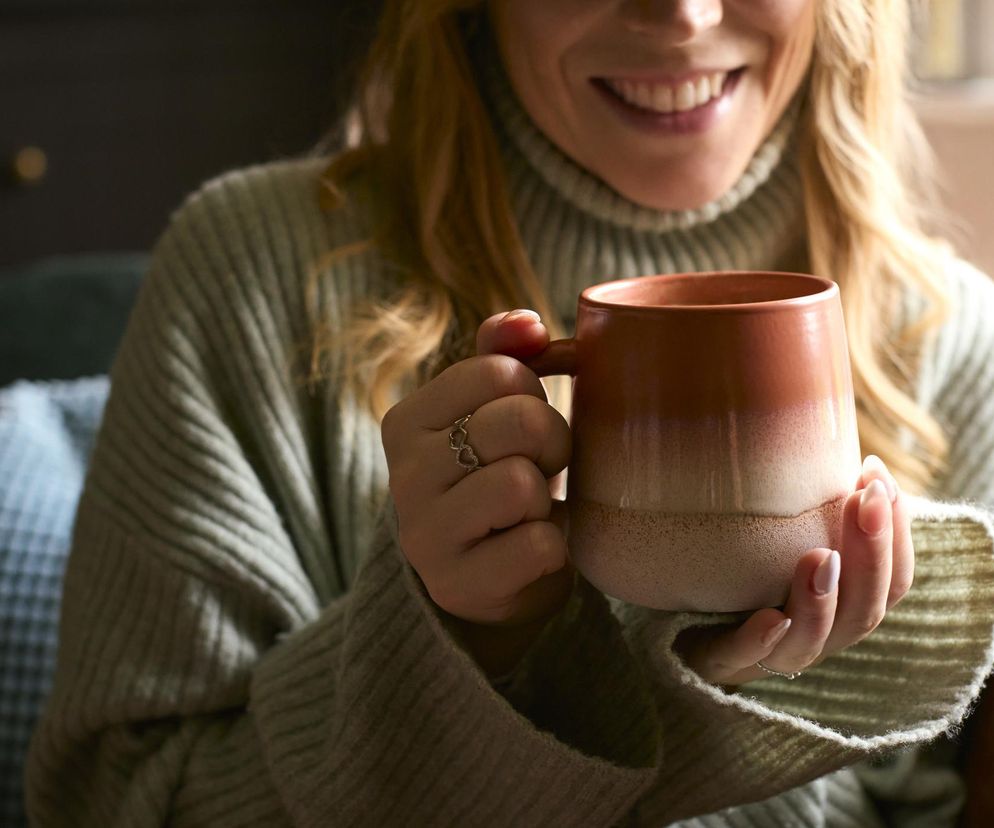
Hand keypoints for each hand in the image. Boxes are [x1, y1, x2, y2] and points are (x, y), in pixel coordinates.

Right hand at [381, 309, 572, 674]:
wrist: (479, 582)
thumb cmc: (489, 480)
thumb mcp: (484, 416)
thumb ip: (501, 357)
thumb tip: (529, 324)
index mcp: (407, 421)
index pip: (500, 371)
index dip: (534, 393)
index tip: (523, 422)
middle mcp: (405, 476)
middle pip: (516, 422)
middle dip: (552, 441)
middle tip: (542, 466)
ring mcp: (426, 536)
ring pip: (522, 484)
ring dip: (546, 499)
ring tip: (530, 510)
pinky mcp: (460, 586)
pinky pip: (539, 546)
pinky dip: (554, 547)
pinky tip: (529, 550)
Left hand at [676, 455, 912, 685]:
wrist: (674, 628)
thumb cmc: (741, 575)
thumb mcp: (780, 537)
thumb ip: (810, 507)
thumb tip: (824, 433)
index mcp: (840, 608)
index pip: (890, 583)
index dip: (897, 533)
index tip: (876, 475)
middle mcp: (816, 636)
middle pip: (864, 610)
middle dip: (872, 553)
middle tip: (865, 498)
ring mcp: (769, 655)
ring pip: (814, 641)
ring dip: (822, 598)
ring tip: (821, 556)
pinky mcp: (720, 662)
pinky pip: (743, 659)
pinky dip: (761, 641)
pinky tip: (771, 618)